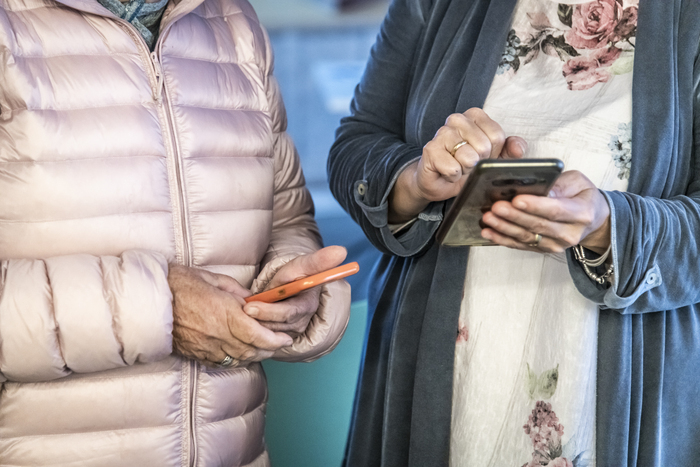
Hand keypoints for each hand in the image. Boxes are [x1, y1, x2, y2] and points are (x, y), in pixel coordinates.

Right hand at [168, 264, 292, 365]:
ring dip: (255, 355)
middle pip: (252, 349)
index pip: (258, 334)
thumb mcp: (212, 278)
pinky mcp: (195, 353)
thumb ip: (235, 291)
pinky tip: (242, 354)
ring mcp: (206, 346)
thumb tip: (251, 300)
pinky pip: (222, 363)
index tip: (286, 338)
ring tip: (265, 349)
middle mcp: (218, 333)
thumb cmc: (177, 283)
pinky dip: (236, 360)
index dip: (275, 339)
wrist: (148, 299)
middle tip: (280, 343)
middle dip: (270, 348)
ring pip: (239, 359)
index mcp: (224, 312)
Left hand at [244, 246, 346, 337]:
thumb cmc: (294, 275)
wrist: (288, 287)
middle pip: (276, 326)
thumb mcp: (302, 265)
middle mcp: (301, 322)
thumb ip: (319, 260)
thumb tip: (341, 250)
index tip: (250, 306)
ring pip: (268, 332)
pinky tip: (244, 319)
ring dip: (253, 323)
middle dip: (257, 317)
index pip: (289, 314)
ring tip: (240, 312)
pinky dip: (253, 328)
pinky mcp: (280, 338)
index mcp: (308, 305)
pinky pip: (264, 337)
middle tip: (239, 309)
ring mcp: (290, 332)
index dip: (269, 312)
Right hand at [389, 108, 526, 222]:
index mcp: (475, 116)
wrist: (438, 181)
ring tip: (458, 167)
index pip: (497, 135)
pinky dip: (453, 177)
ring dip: (465, 170)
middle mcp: (457, 119)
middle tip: (468, 164)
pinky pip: (453, 169)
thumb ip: (510, 151)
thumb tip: (518, 148)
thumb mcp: (493, 159)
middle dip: (479, 163)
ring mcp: (442, 133)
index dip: (493, 153)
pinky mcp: (431, 150)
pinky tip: (446, 172)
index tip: (482, 156)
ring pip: (469, 158)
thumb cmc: (466, 166)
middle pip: (484, 147)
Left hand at [480, 170, 610, 253]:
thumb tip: (537, 189)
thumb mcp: (577, 182)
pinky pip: (521, 245)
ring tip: (488, 218)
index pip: (555, 210)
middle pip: (537, 225)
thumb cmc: (582, 196)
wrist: (592, 219)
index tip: (516, 199)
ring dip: (504, 228)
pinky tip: (489, 232)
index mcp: (581, 213)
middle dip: (514, 216)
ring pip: (526, 237)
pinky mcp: (544, 249)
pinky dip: (503, 239)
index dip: (534, 206)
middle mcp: (570, 233)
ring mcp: (556, 244)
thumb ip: (558, 185)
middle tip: (495, 207)